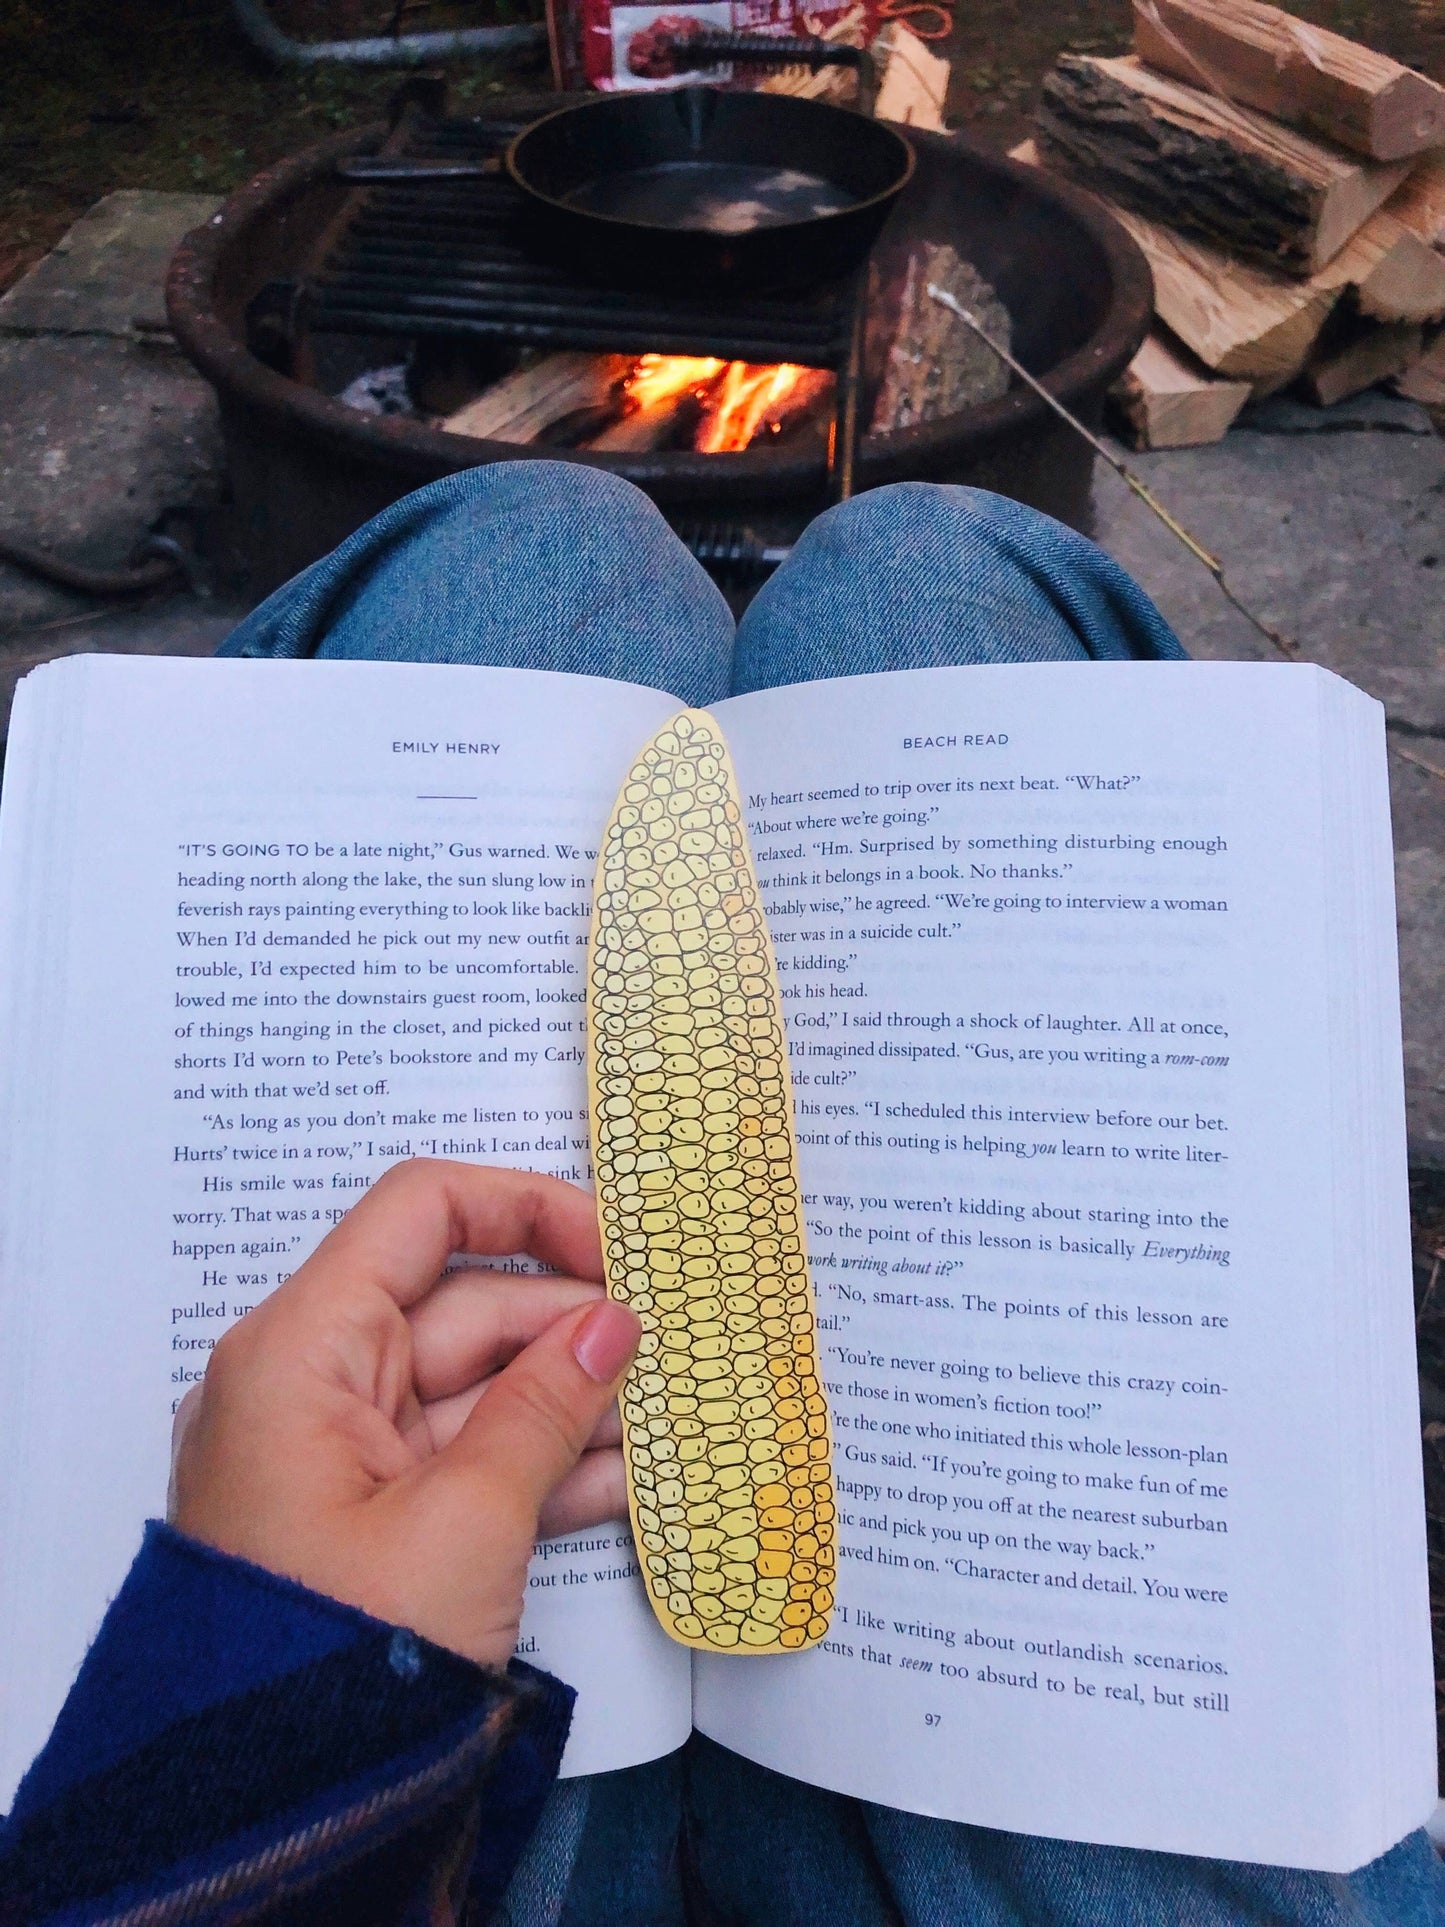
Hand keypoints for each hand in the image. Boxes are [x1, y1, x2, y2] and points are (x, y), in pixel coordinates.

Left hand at [170, 1160, 640, 1670]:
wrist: (267, 1815)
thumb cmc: (340, 1654)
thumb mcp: (466, 1520)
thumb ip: (549, 1405)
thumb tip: (613, 1323)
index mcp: (302, 1350)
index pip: (420, 1213)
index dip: (526, 1208)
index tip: (617, 1247)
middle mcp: (311, 1384)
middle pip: (461, 1306)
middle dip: (570, 1326)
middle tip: (673, 1347)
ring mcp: (341, 1457)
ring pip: (474, 1389)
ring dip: (570, 1402)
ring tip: (669, 1412)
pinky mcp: (369, 1521)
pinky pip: (462, 1460)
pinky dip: (537, 1465)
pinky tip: (627, 1477)